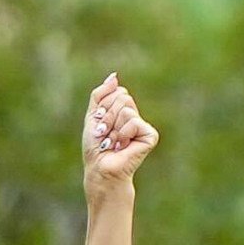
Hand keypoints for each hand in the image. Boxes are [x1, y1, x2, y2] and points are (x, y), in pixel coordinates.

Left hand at [83, 74, 157, 195]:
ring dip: (113, 127)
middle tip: (105, 134)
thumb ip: (101, 94)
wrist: (100, 168)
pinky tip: (122, 147)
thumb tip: (114, 76)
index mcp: (123, 110)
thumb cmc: (96, 147)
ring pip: (127, 109)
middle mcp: (135, 116)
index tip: (100, 125)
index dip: (104, 107)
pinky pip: (133, 121)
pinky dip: (123, 134)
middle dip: (108, 116)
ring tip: (112, 143)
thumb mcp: (93, 115)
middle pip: (123, 98)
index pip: (117, 92)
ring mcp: (143, 126)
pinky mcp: (150, 135)